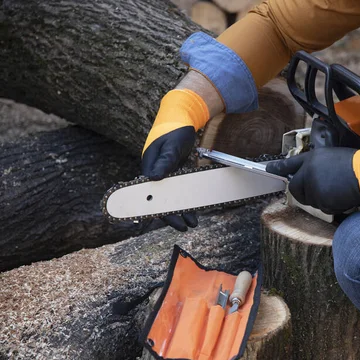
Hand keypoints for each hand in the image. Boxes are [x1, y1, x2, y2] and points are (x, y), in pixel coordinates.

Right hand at [141, 89, 209, 230]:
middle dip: (173, 215)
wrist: (180, 118)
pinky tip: (195, 209)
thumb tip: (154, 178)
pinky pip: (179, 189)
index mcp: (149, 168)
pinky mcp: (174, 172)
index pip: (152, 195)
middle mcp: (155, 173)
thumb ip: (164, 161)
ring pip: (172, 196)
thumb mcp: (171, 146)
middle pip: (161, 200)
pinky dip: (186, 198)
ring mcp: (165, 173)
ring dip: (182, 209)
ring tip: (193, 223)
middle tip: (186, 227)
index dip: (161, 210)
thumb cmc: (174, 131)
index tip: (173, 221)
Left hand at [266, 147, 359, 213]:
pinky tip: (341, 196)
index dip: (278, 167)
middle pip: (295, 187)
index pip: (291, 163)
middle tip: (319, 190)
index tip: (269, 169)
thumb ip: (318, 166)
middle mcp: (309, 171)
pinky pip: (321, 207)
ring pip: (309, 199)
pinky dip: (330, 205)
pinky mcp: (320, 199)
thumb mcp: (334, 158)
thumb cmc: (357, 165)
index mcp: (313, 158)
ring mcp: (313, 185)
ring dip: (320, 198)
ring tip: (337, 189)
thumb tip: (311, 175)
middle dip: (304, 192)